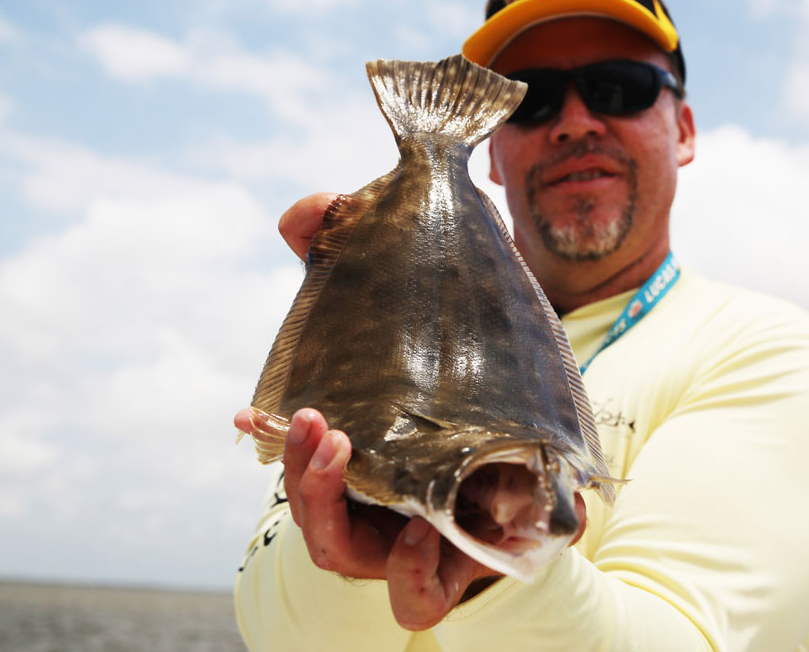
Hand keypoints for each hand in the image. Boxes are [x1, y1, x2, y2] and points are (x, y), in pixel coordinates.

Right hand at [237, 193, 590, 628]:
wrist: (560, 448)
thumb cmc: (477, 382)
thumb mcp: (434, 313)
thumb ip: (363, 258)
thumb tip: (300, 214)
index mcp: (367, 457)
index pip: (302, 459)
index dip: (273, 437)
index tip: (248, 410)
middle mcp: (380, 505)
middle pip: (313, 512)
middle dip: (301, 471)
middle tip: (314, 420)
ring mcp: (414, 540)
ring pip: (346, 555)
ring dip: (328, 510)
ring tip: (345, 451)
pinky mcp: (460, 567)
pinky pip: (420, 594)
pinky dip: (410, 574)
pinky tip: (422, 531)